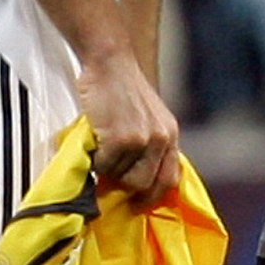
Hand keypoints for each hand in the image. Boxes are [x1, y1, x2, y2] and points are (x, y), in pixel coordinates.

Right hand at [77, 47, 179, 207]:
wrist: (110, 61)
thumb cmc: (122, 87)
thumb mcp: (148, 115)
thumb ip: (149, 143)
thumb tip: (137, 182)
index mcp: (170, 133)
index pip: (170, 178)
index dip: (153, 194)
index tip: (138, 203)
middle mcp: (161, 138)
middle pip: (144, 185)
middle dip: (124, 185)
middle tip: (109, 176)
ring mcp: (142, 139)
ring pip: (121, 178)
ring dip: (108, 169)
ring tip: (102, 146)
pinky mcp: (122, 139)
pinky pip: (103, 167)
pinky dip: (95, 159)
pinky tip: (95, 139)